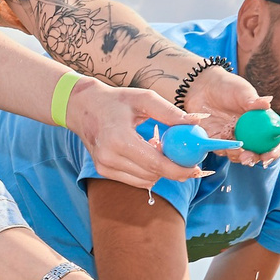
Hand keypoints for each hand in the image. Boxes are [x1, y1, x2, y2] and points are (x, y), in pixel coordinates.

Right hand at [67, 81, 203, 188]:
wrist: (83, 107)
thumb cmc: (116, 100)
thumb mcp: (144, 98)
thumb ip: (170, 112)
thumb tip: (196, 122)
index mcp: (119, 139)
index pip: (156, 164)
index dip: (179, 169)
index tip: (197, 168)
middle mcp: (109, 157)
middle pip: (153, 175)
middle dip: (173, 169)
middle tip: (183, 155)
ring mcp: (104, 166)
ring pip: (145, 181)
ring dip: (158, 169)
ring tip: (156, 146)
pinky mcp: (103, 171)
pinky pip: (135, 180)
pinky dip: (147, 171)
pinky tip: (145, 152)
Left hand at [183, 68, 279, 165]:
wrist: (202, 86)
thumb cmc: (226, 86)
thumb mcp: (241, 91)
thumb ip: (253, 100)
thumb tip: (267, 103)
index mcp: (261, 122)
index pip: (273, 140)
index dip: (274, 150)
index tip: (268, 155)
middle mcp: (249, 133)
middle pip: (256, 152)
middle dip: (253, 159)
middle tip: (247, 158)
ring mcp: (233, 138)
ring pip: (237, 154)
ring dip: (236, 156)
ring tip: (233, 148)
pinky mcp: (216, 140)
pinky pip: (220, 149)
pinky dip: (221, 147)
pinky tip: (221, 135)